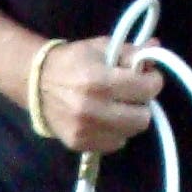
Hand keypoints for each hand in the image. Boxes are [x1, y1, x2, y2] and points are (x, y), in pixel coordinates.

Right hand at [32, 38, 161, 155]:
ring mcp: (85, 130)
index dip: (152, 81)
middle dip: (142, 104)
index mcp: (99, 81)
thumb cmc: (73, 61)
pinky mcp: (79, 144)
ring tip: (117, 106)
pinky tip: (103, 118)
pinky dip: (114, 132)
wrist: (36, 82)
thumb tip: (156, 50)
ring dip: (128, 119)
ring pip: (130, 133)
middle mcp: (92, 109)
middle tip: (132, 95)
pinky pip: (114, 143)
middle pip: (142, 118)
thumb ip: (131, 52)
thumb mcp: (102, 48)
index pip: (146, 89)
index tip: (147, 77)